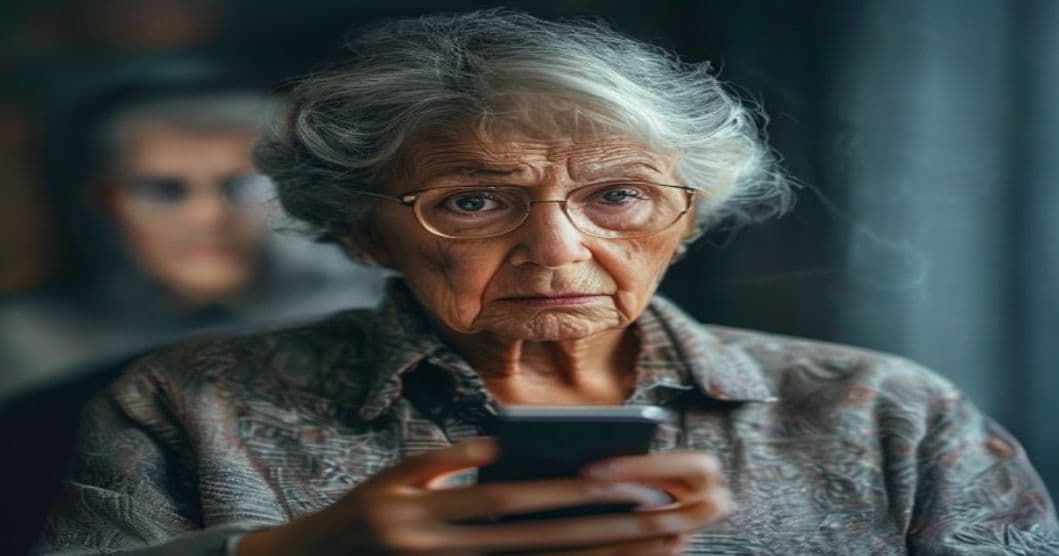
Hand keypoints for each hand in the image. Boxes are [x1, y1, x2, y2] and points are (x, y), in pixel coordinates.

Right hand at [238, 439, 728, 554]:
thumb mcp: (392, 479)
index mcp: (427, 513)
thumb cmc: (353, 519)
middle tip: (666, 517)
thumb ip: (448, 461)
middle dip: (606, 531)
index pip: (515, 501)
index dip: (573, 492)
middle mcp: (441, 552)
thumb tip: (508, 447)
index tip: (629, 480)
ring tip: (654, 543)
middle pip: (538, 543)